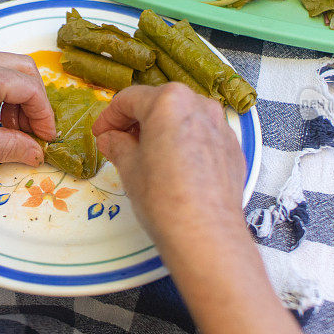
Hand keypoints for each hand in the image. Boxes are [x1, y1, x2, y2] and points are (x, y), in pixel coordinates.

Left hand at [0, 45, 55, 180]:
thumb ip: (10, 146)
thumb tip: (36, 152)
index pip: (29, 87)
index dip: (44, 115)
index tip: (47, 139)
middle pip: (22, 70)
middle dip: (34, 103)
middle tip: (35, 134)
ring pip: (4, 72)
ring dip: (16, 101)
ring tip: (14, 135)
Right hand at [92, 83, 245, 241]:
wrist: (206, 234)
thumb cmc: (164, 199)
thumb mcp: (129, 169)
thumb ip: (118, 145)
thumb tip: (111, 139)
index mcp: (169, 102)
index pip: (129, 99)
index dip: (109, 116)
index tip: (101, 133)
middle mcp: (199, 105)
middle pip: (160, 103)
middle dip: (137, 121)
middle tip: (119, 142)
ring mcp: (220, 126)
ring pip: (184, 117)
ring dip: (163, 129)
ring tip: (147, 155)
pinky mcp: (232, 147)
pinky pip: (203, 135)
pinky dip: (186, 142)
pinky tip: (175, 166)